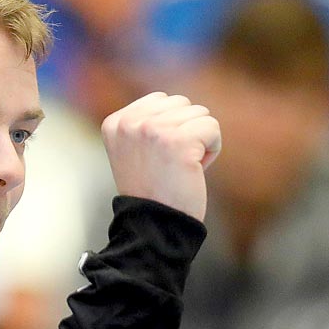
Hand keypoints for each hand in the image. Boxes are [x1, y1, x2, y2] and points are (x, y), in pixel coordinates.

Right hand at [101, 92, 220, 221]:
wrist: (155, 227)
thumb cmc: (153, 193)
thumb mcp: (136, 151)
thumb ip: (147, 124)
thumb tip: (177, 103)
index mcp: (115, 123)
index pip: (161, 100)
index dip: (170, 129)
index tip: (158, 159)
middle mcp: (131, 122)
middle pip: (181, 103)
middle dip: (186, 132)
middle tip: (172, 166)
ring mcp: (153, 130)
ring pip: (199, 114)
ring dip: (199, 141)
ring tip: (182, 169)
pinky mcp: (178, 141)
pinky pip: (212, 127)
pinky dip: (212, 150)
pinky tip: (195, 170)